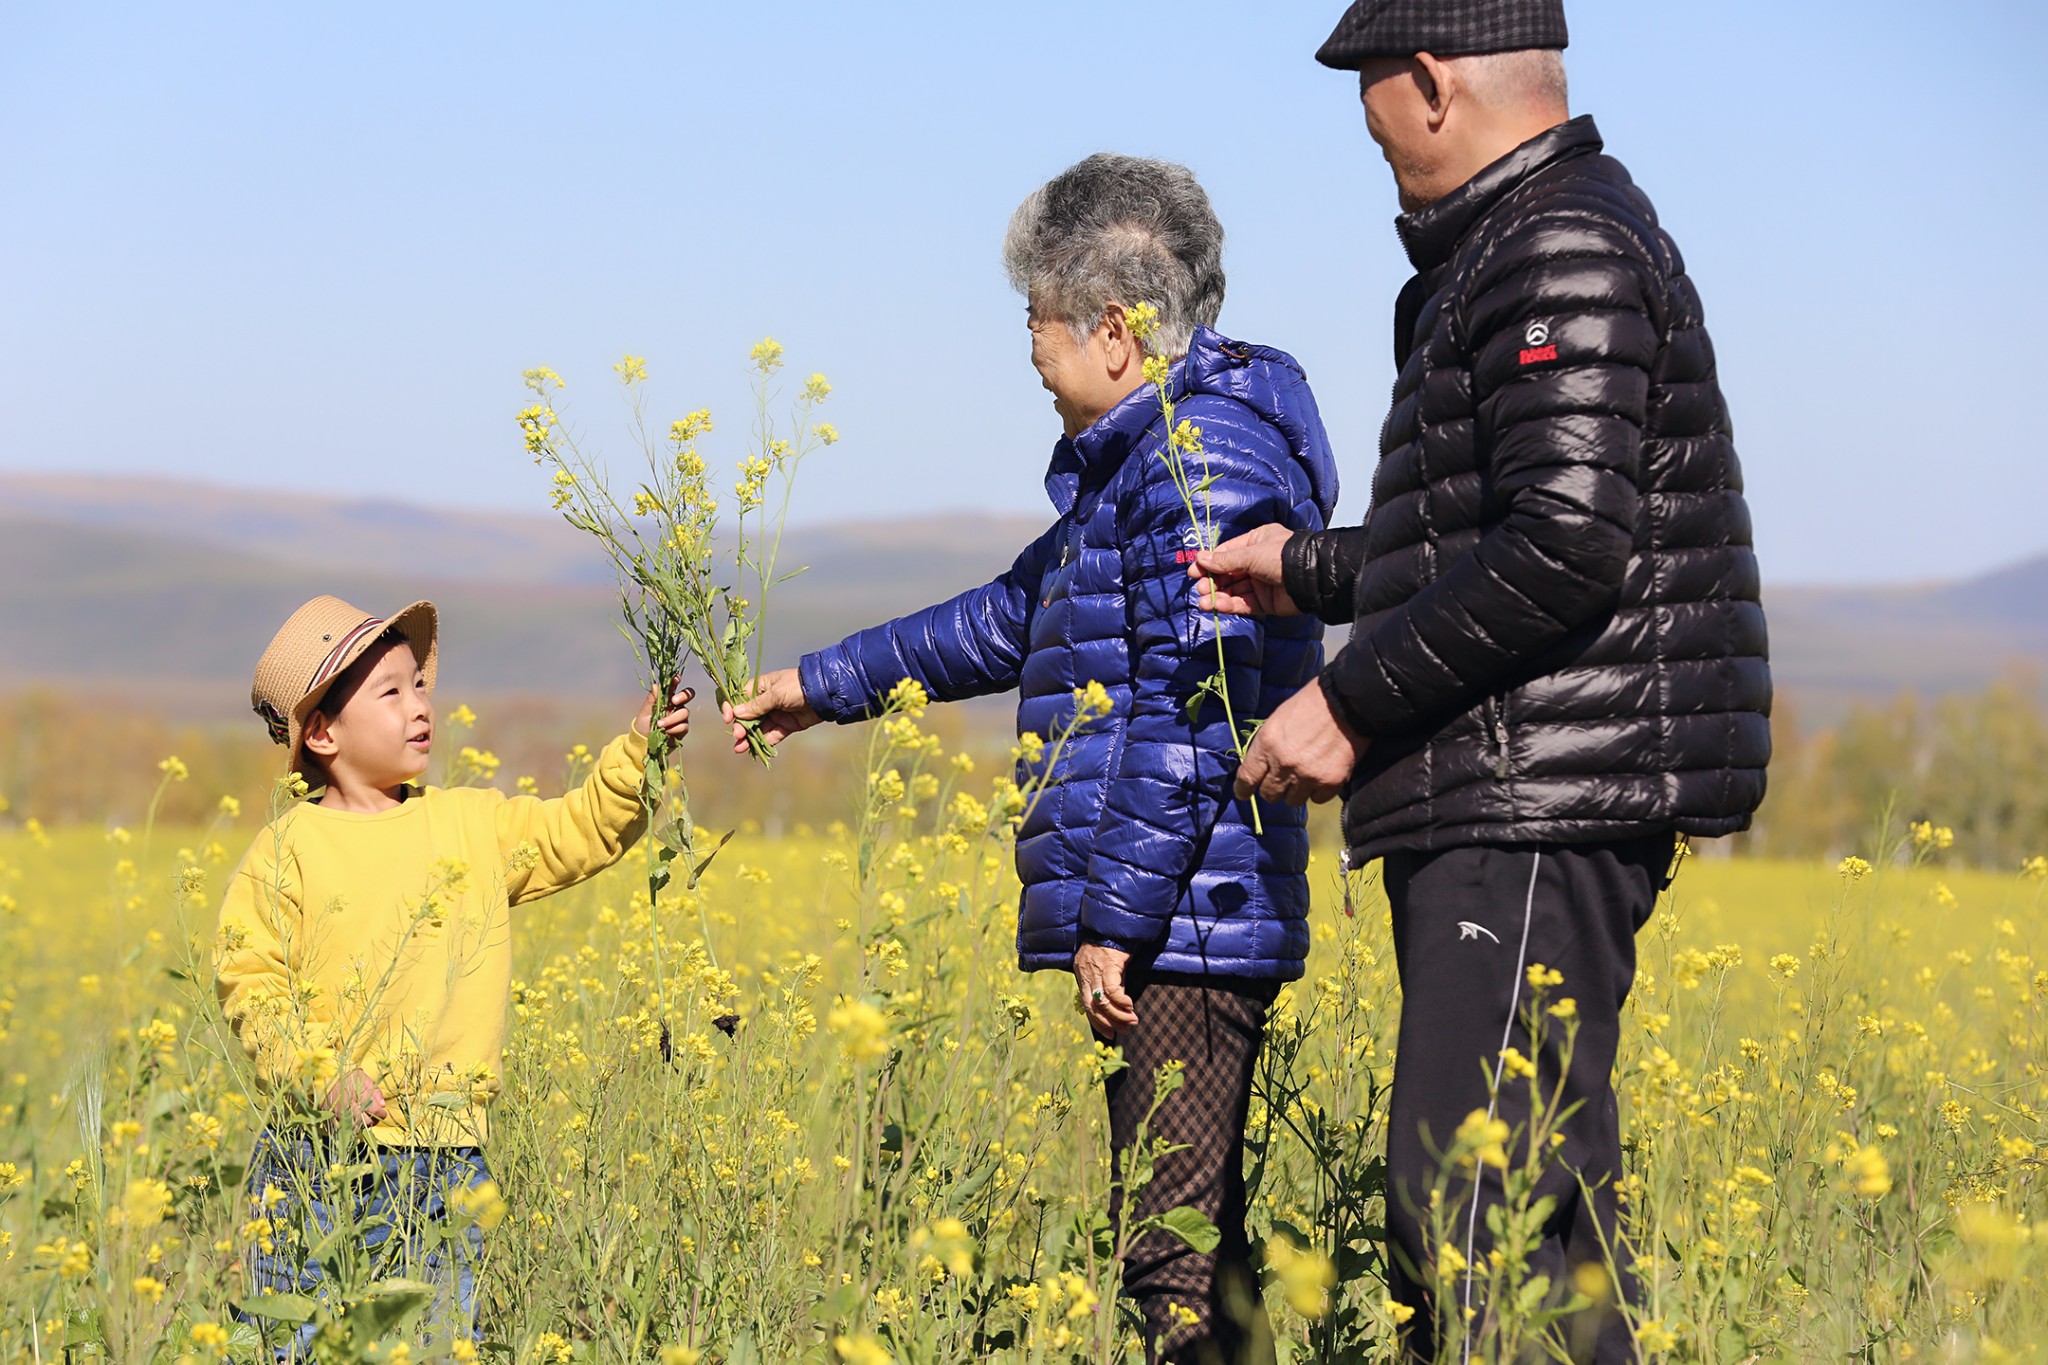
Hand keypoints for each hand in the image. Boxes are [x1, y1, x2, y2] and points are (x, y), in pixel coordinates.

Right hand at [324, 1068, 386, 1128]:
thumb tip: (383, 1105)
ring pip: (358, 1126)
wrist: (328, 1081)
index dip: (381, 1114)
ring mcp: (342, 1114)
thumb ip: (375, 1091)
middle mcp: (350, 1107)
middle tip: (376, 1116)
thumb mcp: (365, 1079)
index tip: (384, 1112)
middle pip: (366, 1122)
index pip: (374, 1111)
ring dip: (364, 1123)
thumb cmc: (349, 1079)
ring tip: (366, 1116)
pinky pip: (348, 1126)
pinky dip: (355, 1124)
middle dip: (374, 1120)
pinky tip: (357, 1117)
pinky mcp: (336, 1118)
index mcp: (358, 1096)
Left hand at [634, 681, 693, 741]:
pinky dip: (674, 728)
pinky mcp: (682, 730)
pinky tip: (666, 732)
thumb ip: (652, 699)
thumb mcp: (644, 712)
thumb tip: (656, 685)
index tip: (676, 678)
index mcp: (666, 699)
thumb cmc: (642, 726)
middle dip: (683, 696)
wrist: (644, 743)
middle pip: (688, 695)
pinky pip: (683, 726)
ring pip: (684, 712)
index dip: (677, 680)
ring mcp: (680, 718)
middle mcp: (675, 706)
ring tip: (659, 724)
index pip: (674, 686)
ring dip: (672, 718)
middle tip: (674, 701)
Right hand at [723, 669, 821, 754]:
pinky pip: (771, 736)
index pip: (740, 698)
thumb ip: (757, 706)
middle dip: (740, 726)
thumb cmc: (798, 687)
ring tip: (739, 748)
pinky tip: (753, 750)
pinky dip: (763, 743)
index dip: (732, 707)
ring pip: (758, 728)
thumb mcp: (776, 694)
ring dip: (748, 737)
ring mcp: (776, 714)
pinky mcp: (786, 726)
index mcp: (761, 687)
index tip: (728, 718)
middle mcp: (766, 701)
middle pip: (747, 716)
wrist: (824, 694)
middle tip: (738, 735)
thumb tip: (736, 713)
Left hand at [1073, 943, 1138, 1037]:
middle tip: (1124, 1030)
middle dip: (1108, 1023)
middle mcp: (1085, 972)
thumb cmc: (1113, 942)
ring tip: (1132, 1021)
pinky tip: (1130, 1006)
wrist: (1116, 921)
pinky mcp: (1108, 964)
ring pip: (1101, 1001)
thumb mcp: (1107, 964)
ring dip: (1117, 1016)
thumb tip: (1117, 1003)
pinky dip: (1120, 1001)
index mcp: (1082, 973)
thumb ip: (1109, 981)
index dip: (1098, 1022)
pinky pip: (1111, 989)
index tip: (1110, 1034)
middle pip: (1092, 1007)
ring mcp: (1095, 968)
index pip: (1086, 1004)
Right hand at [1188, 522, 1299, 616]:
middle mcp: (1258, 562)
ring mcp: (1261, 583)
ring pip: (1234, 590)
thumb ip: (1225, 560)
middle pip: (1228, 573)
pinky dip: (1230, 605)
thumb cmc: (1281, 557)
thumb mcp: (1251, 554)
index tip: (1194, 572)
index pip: (1227, 553)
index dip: (1210, 562)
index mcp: (1256, 542)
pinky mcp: (1265, 602)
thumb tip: (1200, 558)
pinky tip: (1218, 606)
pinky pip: (1243, 603)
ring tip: (1204, 602)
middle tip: (1201, 589)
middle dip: (1213, 581)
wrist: (1309, 578)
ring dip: (1218, 596)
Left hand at [1234, 682, 1367, 804]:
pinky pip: (1317, 799)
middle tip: (1282, 780)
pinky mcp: (1330, 781)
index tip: (1244, 793)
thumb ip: (1268, 746)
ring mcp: (1308, 774)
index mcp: (1267, 743)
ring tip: (1305, 774)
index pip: (1247, 777)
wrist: (1346, 700)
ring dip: (1297, 791)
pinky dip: (1318, 791)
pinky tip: (1321, 775)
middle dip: (1274, 789)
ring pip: (1294, 800)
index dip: (1243, 789)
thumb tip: (1262, 767)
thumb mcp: (1278, 720)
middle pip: (1270, 795)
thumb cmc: (1311, 704)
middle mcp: (1284, 763)